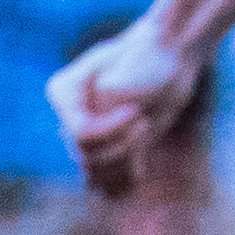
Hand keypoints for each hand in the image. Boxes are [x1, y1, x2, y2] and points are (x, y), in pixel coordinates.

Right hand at [49, 20, 207, 192]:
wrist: (170, 59)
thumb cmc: (152, 54)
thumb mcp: (132, 70)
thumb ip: (110, 97)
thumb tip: (93, 117)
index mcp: (64, 92)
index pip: (80, 133)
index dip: (111, 130)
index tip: (138, 111)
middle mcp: (70, 115)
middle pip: (87, 154)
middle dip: (121, 145)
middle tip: (146, 122)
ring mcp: (89, 131)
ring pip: (95, 169)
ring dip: (123, 163)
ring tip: (146, 134)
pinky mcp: (109, 144)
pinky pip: (106, 176)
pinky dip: (122, 180)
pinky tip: (139, 173)